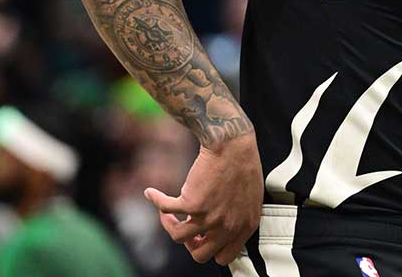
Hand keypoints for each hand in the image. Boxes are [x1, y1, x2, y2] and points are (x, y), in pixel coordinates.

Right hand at [144, 133, 263, 264]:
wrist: (233, 144)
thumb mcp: (250, 198)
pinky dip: (156, 200)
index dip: (211, 248)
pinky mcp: (192, 203)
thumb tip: (220, 229)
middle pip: (200, 255)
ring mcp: (209, 217)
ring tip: (168, 213)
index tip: (203, 237)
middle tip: (187, 227)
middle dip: (191, 244)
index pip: (225, 256)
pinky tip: (152, 193)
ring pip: (179, 237)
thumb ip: (237, 217)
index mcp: (244, 227)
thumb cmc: (243, 164)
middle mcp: (227, 226)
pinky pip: (166, 209)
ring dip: (169, 225)